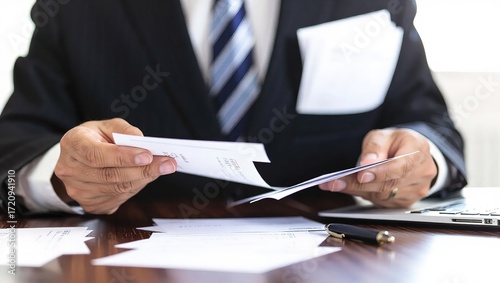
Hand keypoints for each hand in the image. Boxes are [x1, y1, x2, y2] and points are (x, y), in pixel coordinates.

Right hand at [53, 118, 176, 213]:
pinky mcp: (90, 204)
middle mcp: (70, 169)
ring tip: (163, 168)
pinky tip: (146, 176)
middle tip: (167, 163)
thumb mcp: (106, 125)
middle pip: (110, 175)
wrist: (79, 157)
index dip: (122, 157)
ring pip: (117, 188)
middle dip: (143, 169)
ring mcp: (78, 190)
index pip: (96, 155)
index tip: (147, 155)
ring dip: (144, 179)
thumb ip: (123, 130)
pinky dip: (137, 187)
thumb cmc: (95, 138)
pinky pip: (119, 198)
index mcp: (72, 144)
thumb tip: (141, 141)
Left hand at [319, 128, 437, 207]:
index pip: (400, 166)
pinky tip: (351, 187)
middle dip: (358, 184)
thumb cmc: (396, 142)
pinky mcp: (407, 201)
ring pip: (383, 195)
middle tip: (334, 182)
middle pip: (388, 184)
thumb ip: (375, 147)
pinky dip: (364, 195)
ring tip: (335, 184)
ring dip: (357, 191)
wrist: (410, 153)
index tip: (361, 175)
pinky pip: (383, 202)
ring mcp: (417, 189)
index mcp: (419, 150)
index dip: (380, 173)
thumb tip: (367, 163)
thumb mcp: (384, 135)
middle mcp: (422, 172)